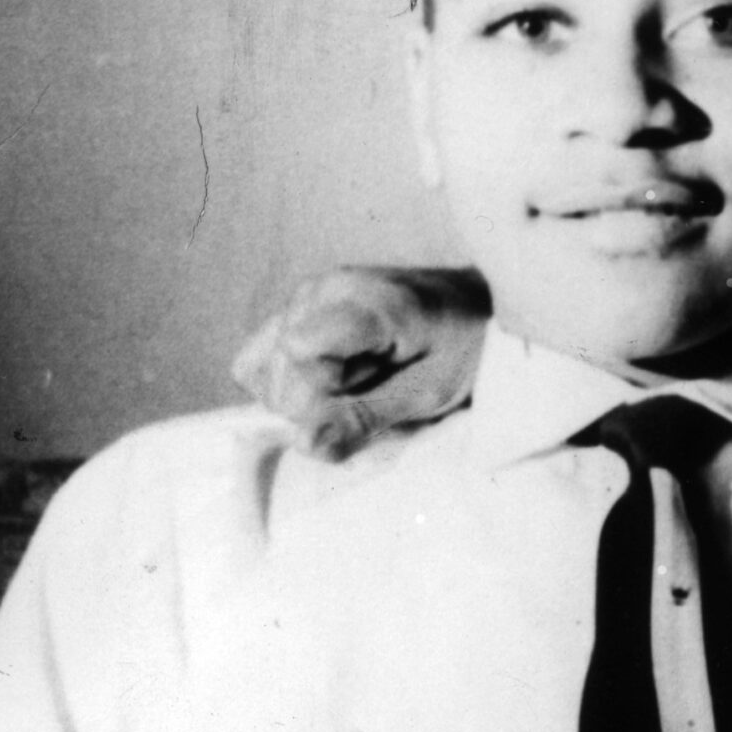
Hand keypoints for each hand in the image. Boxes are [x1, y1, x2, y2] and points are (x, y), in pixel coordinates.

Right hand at [231, 267, 491, 458]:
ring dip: (306, 392)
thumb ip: (365, 419)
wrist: (476, 309)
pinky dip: (287, 381)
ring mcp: (304, 295)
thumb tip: (302, 444)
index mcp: (369, 301)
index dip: (325, 389)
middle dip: (319, 400)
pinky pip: (255, 361)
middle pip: (279, 372)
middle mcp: (325, 288)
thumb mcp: (429, 394)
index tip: (372, 387)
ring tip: (362, 374)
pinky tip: (333, 376)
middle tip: (377, 383)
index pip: (299, 349)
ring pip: (260, 370)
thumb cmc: (463, 349)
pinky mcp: (293, 309)